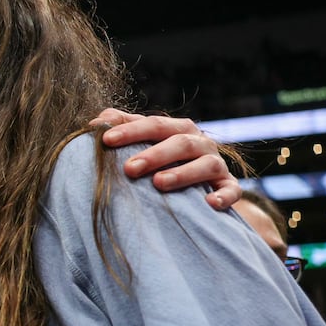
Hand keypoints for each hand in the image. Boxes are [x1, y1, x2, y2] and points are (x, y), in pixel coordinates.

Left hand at [93, 109, 240, 208]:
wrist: (202, 184)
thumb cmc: (164, 160)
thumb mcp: (145, 142)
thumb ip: (123, 129)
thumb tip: (94, 122)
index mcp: (178, 129)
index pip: (153, 125)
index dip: (130, 131)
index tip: (106, 140)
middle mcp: (200, 142)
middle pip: (179, 143)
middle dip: (153, 155)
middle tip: (129, 168)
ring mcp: (217, 164)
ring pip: (205, 164)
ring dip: (182, 173)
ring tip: (158, 183)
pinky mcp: (229, 186)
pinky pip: (231, 190)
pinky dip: (223, 196)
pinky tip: (209, 203)